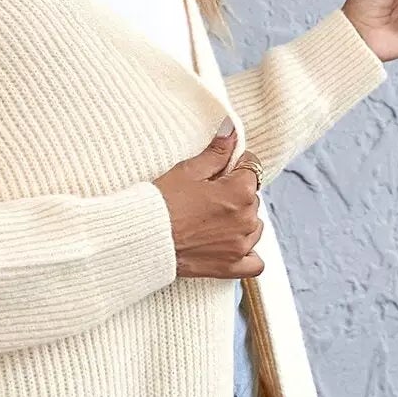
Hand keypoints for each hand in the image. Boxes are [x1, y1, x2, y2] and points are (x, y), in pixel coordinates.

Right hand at [155, 123, 264, 278]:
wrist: (142, 239)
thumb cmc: (161, 203)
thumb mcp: (187, 171)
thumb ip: (216, 152)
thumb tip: (231, 131)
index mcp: (239, 191)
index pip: (252, 168)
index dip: (235, 165)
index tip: (221, 169)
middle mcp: (246, 219)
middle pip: (252, 198)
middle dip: (236, 193)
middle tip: (208, 195)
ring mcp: (240, 245)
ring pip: (255, 226)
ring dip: (242, 220)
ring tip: (214, 219)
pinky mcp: (231, 266)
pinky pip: (255, 262)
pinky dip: (249, 253)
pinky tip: (234, 244)